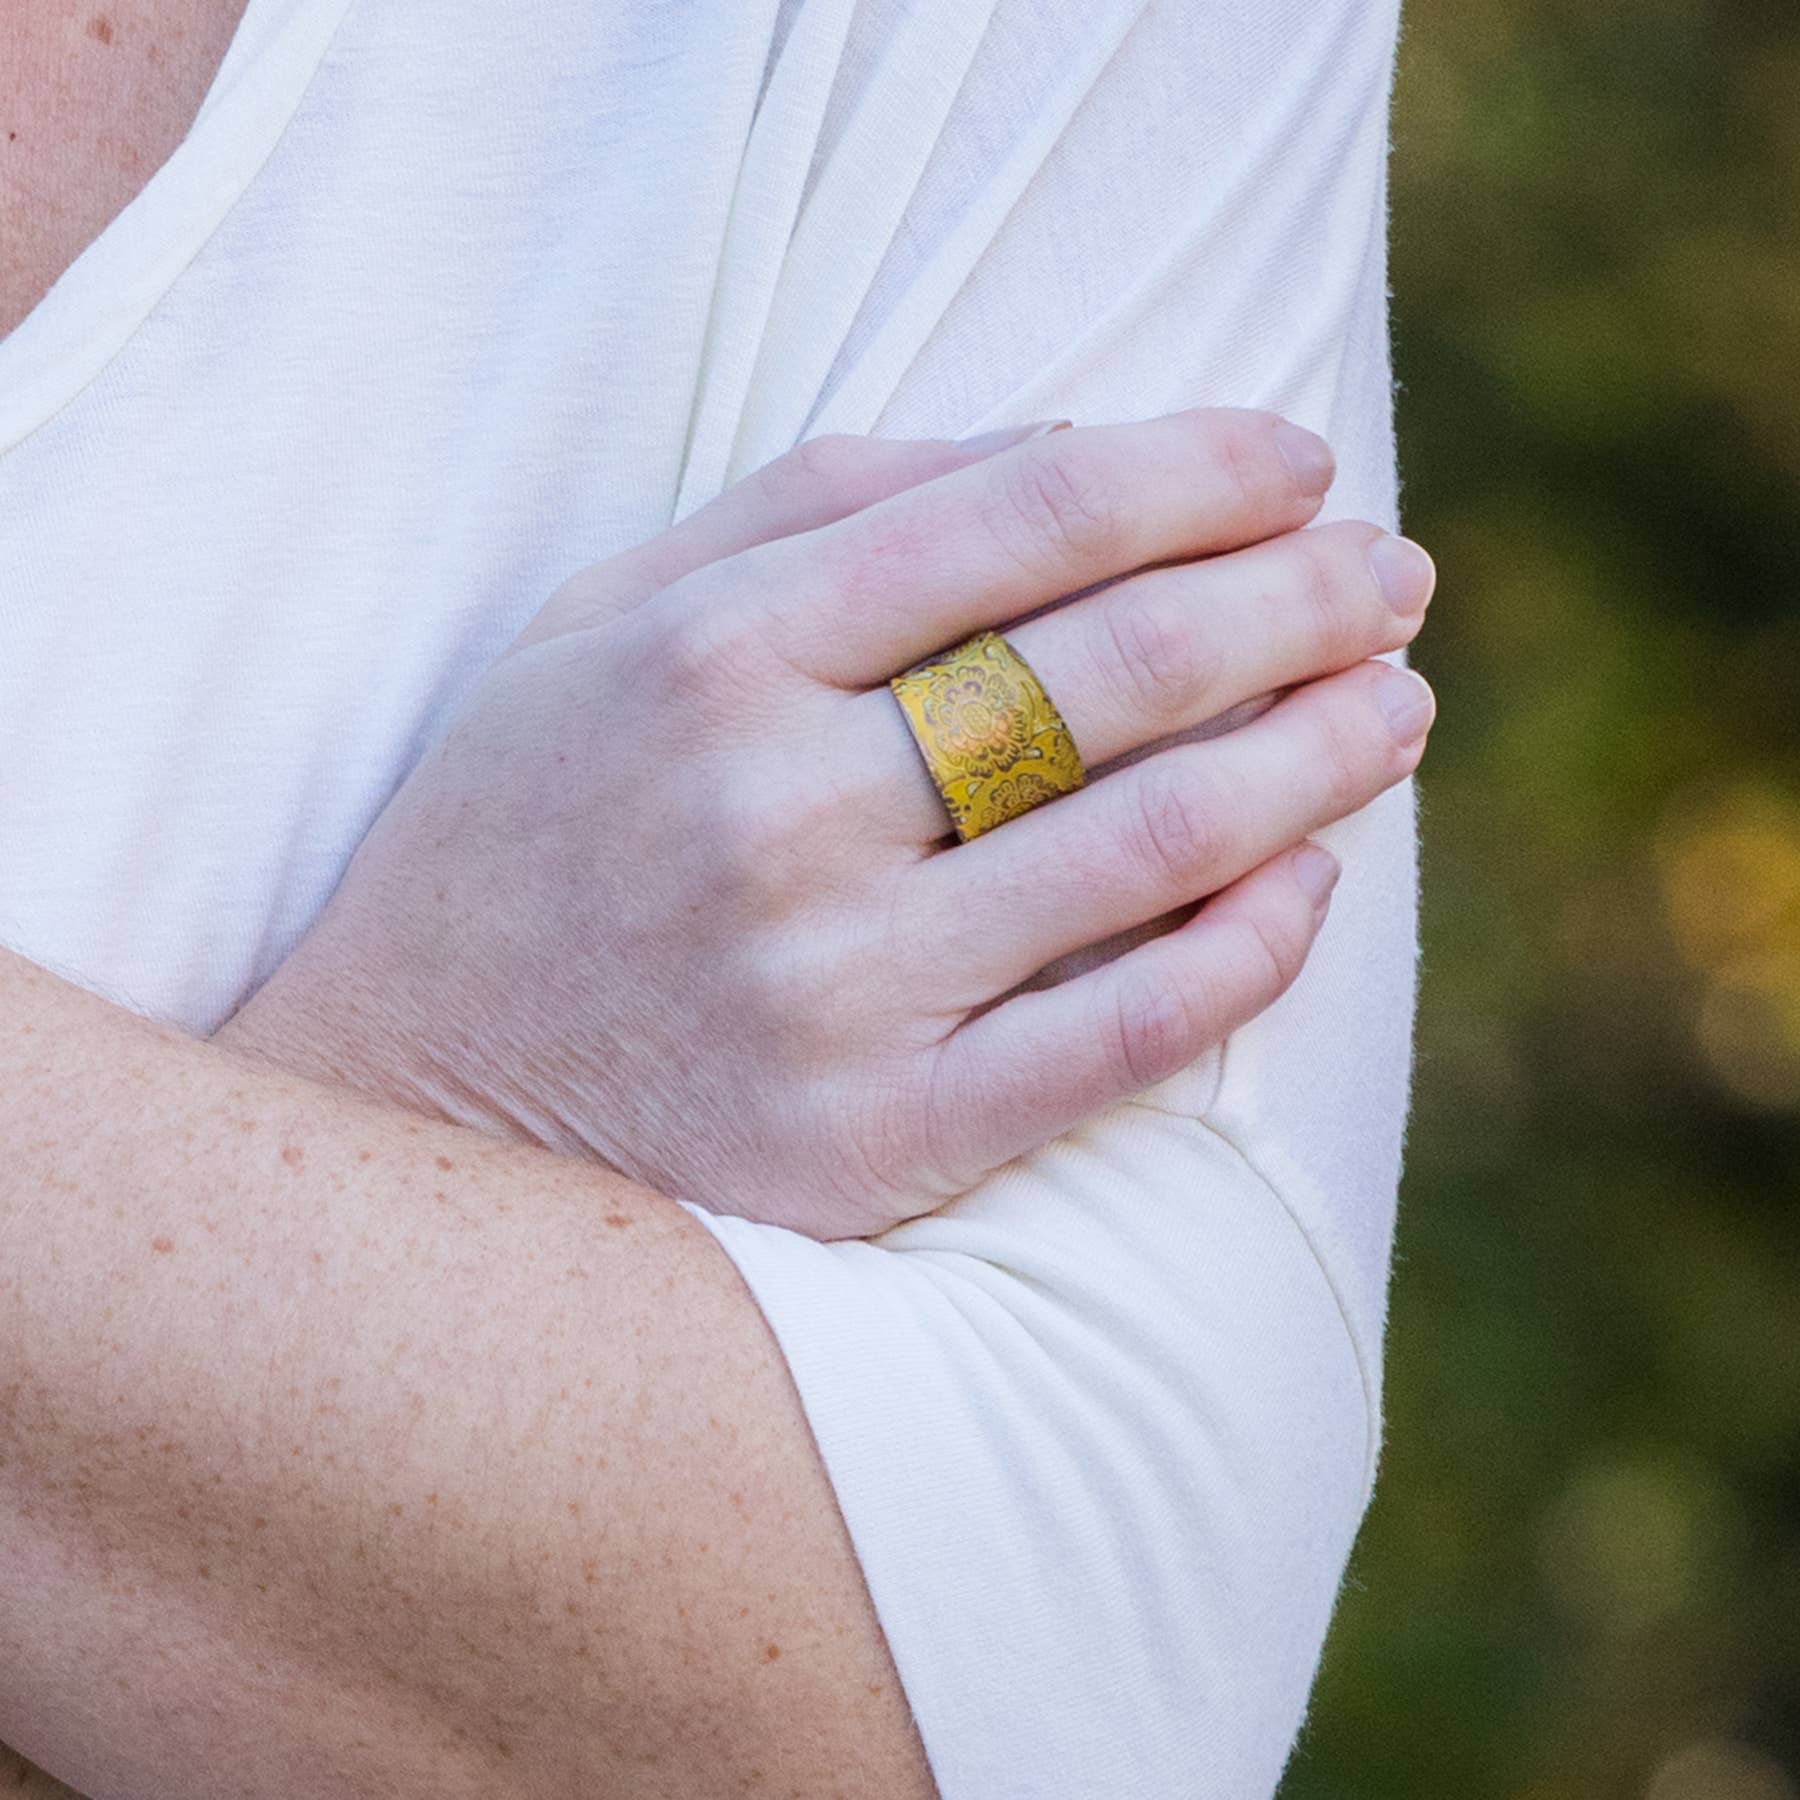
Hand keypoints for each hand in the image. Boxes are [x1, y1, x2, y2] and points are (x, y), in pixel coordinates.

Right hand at [221, 408, 1435, 1237]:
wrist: (409, 1105)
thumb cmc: (521, 832)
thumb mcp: (603, 622)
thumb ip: (807, 510)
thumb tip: (1065, 446)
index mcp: (713, 653)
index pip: (1022, 518)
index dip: (1197, 472)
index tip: (1300, 460)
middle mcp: (781, 811)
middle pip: (1118, 670)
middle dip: (1296, 600)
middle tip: (1391, 574)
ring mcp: (842, 991)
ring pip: (1156, 842)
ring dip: (1317, 757)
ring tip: (1397, 706)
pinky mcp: (887, 1141)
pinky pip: (1128, 1032)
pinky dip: (1253, 946)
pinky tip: (1313, 883)